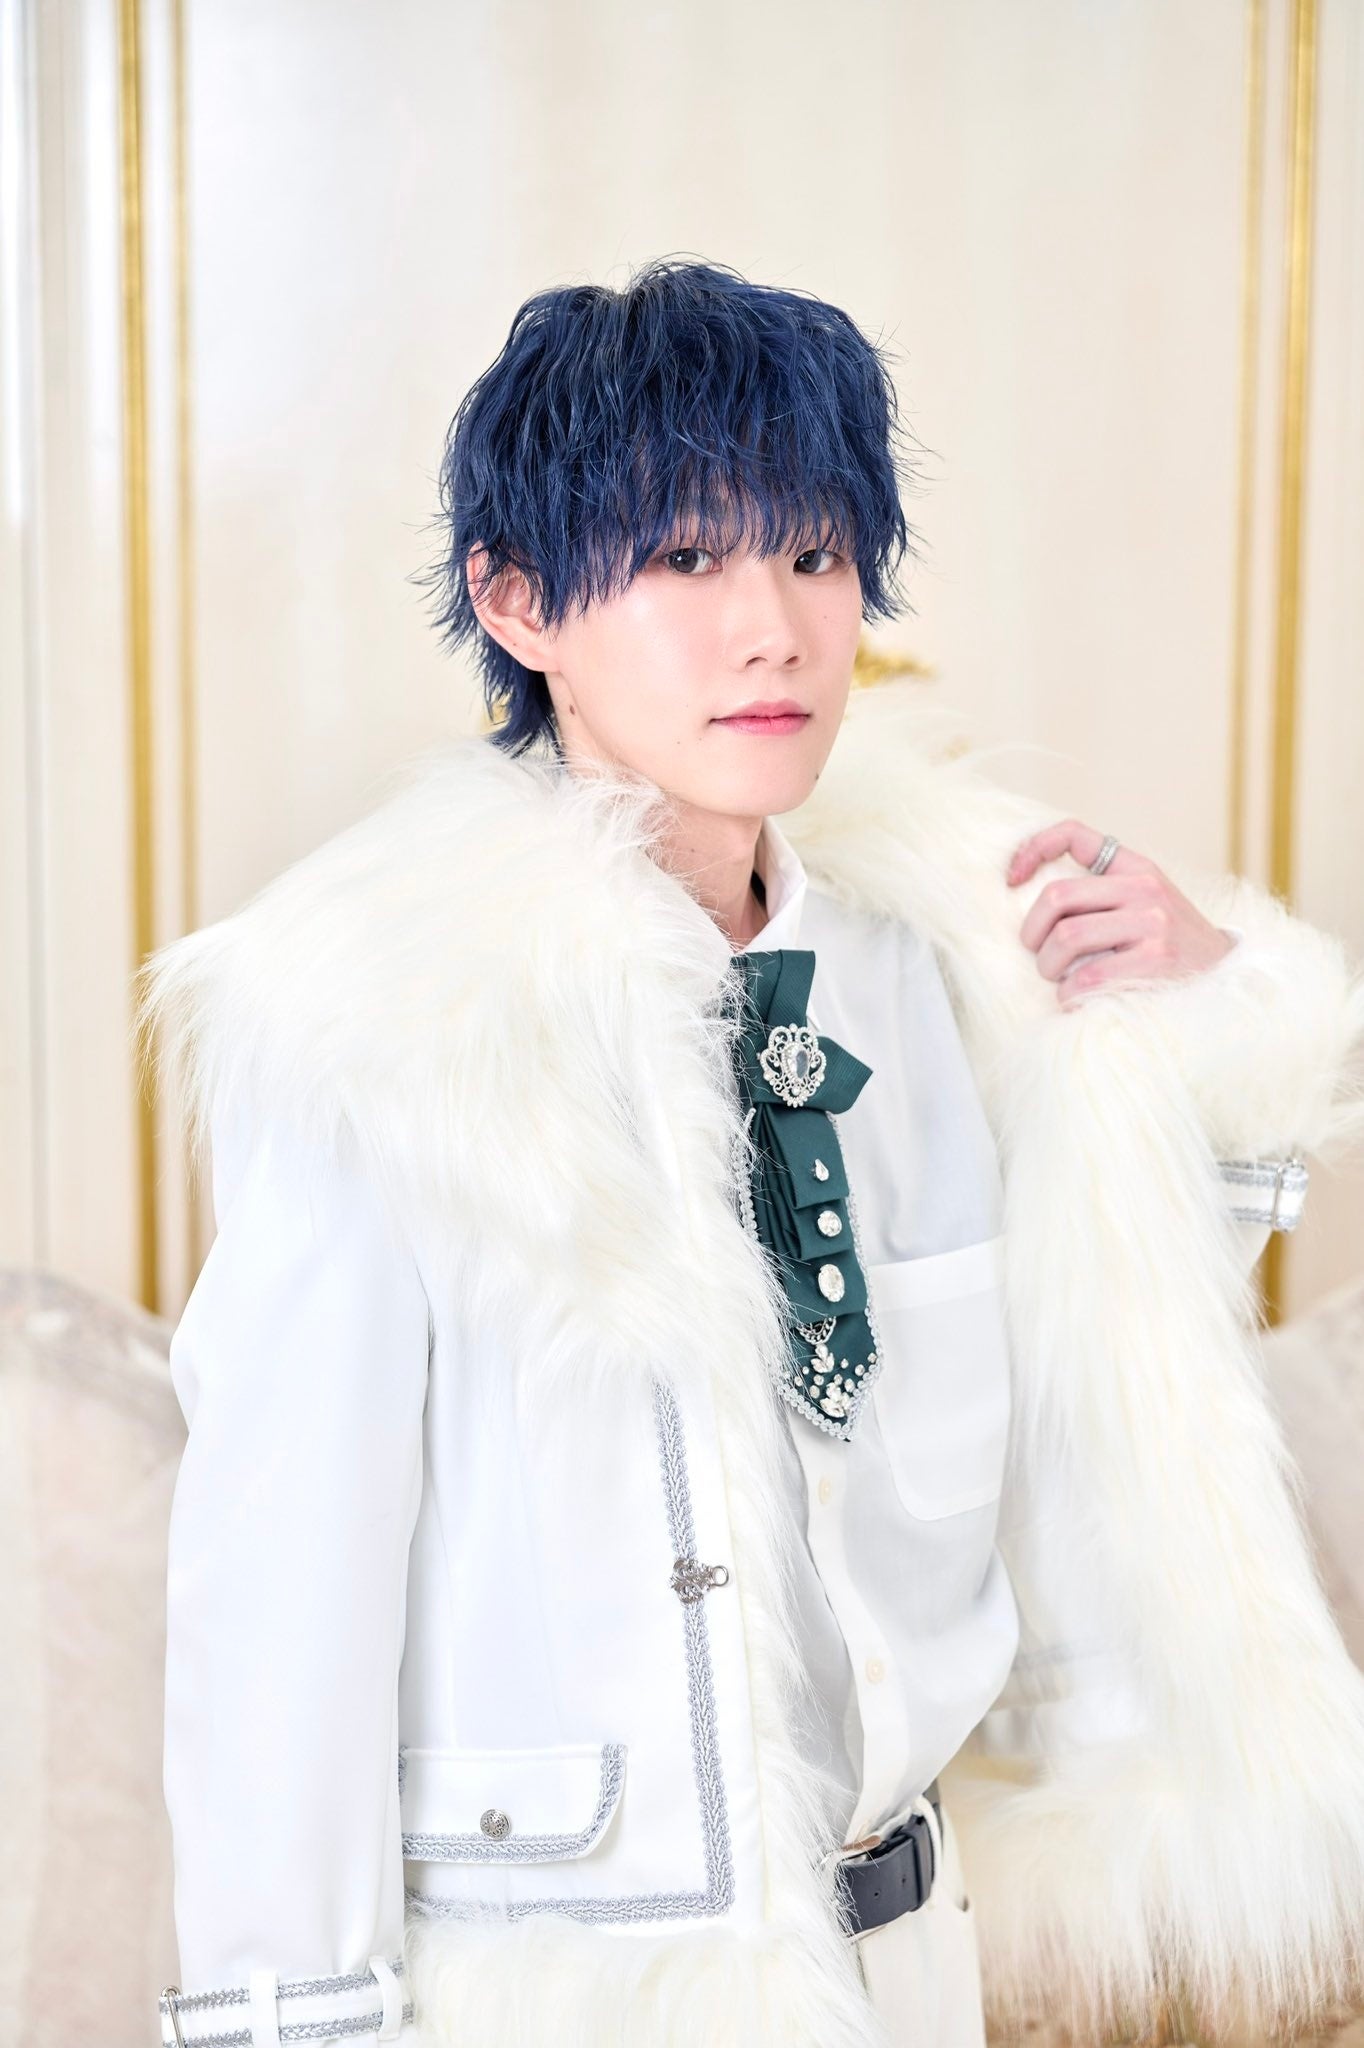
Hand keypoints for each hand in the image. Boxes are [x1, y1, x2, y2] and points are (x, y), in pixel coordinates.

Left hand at [1007, 819, 1236, 1007]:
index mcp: (1136, 866)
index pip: (1075, 834)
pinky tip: (1076, 998)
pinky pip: (1086, 978)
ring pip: (1065, 938)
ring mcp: (1152, 923)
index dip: (1033, 849)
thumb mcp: (1144, 901)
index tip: (1011, 879)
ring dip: (1048, 967)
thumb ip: (1102, 891)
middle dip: (1032, 932)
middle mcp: (1144, 887)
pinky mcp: (1156, 960)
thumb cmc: (1169, 943)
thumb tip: (1032, 898)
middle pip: (1056, 896)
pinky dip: (1069, 994)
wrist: (1225, 976)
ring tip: (1057, 978)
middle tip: (1037, 952)